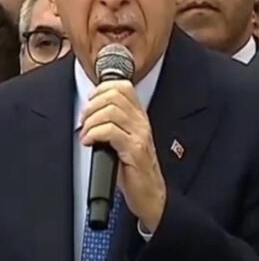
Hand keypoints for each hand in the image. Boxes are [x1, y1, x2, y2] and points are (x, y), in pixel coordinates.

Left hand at [80, 80, 165, 232]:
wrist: (150, 194)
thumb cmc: (134, 170)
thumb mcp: (124, 141)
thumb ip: (114, 124)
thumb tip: (90, 112)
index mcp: (139, 118)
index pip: (124, 87)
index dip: (102, 89)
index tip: (90, 102)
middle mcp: (141, 123)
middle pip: (115, 95)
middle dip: (92, 105)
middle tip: (84, 120)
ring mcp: (139, 135)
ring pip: (111, 111)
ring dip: (91, 121)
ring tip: (86, 133)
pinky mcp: (134, 150)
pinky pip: (111, 132)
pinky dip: (94, 134)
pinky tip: (89, 142)